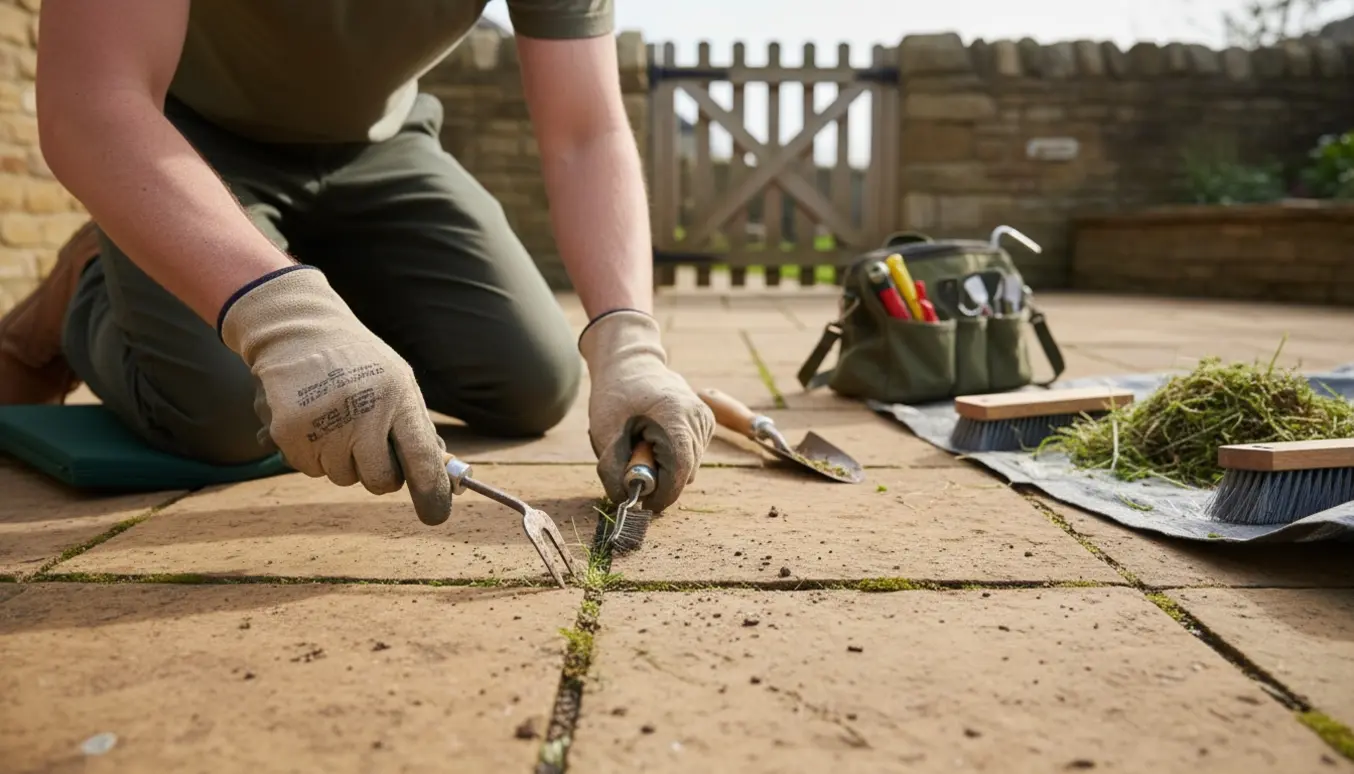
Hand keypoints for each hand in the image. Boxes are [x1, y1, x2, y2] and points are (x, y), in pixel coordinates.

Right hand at [219, 266, 451, 524]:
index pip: (422, 458)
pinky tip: (314, 419)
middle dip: (380, 473)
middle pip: (381, 481)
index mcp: (398, 396)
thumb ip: (418, 430)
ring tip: (336, 418)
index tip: (436, 514)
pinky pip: (312, 470)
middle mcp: (364, 411)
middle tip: (369, 441)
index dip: (432, 492)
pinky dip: (314, 454)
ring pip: (343, 478)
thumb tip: (443, 482)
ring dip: (343, 460)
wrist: (297, 332)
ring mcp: (325, 423)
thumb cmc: (359, 364)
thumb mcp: (398, 383)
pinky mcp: (290, 432)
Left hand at [579, 309, 714, 512]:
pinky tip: (654, 437)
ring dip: (664, 468)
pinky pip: (690, 456)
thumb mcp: (605, 434)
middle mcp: (698, 419)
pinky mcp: (706, 422)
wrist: (630, 362)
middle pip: (684, 473)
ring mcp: (706, 420)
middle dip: (658, 479)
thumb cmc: (616, 395)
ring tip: (642, 443)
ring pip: (688, 468)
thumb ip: (614, 471)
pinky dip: (671, 456)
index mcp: (676, 418)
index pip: (678, 474)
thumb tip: (627, 501)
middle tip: (631, 461)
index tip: (639, 501)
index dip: (659, 495)